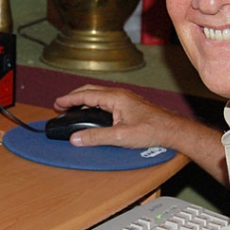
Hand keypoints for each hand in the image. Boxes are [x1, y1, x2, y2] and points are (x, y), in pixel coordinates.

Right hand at [53, 85, 176, 148]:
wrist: (172, 130)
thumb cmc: (152, 130)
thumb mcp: (121, 136)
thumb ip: (96, 137)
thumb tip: (76, 138)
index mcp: (115, 97)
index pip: (86, 95)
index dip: (69, 99)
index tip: (57, 104)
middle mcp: (119, 95)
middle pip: (90, 91)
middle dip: (74, 97)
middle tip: (61, 105)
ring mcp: (125, 99)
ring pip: (98, 95)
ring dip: (84, 100)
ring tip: (73, 109)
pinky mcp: (129, 105)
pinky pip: (106, 100)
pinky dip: (93, 104)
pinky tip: (92, 113)